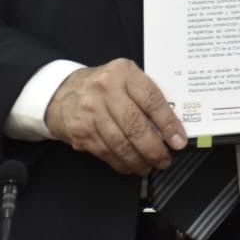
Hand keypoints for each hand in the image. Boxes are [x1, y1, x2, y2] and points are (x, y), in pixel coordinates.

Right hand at [44, 59, 185, 175]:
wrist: (61, 92)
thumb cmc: (103, 85)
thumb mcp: (126, 77)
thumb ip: (146, 94)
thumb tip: (172, 124)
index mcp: (123, 73)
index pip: (152, 101)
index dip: (168, 124)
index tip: (179, 141)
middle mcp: (105, 91)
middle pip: (136, 126)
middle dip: (154, 149)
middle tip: (165, 160)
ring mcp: (90, 113)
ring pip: (120, 144)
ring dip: (139, 160)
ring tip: (151, 166)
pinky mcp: (80, 132)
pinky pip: (106, 153)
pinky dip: (122, 163)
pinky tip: (131, 166)